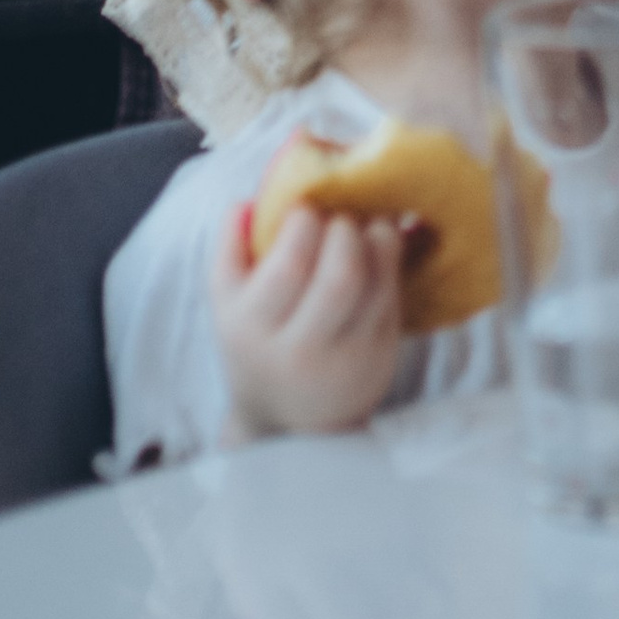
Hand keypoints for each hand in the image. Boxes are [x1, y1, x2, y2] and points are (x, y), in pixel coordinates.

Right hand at [211, 197, 406, 440]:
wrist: (290, 421)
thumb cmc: (257, 343)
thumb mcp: (226, 303)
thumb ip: (230, 246)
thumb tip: (249, 198)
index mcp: (251, 329)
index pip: (287, 269)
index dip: (303, 225)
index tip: (307, 206)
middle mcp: (299, 350)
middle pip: (338, 278)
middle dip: (346, 230)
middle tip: (341, 213)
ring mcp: (346, 357)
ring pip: (375, 286)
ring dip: (378, 238)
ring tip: (367, 221)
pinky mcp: (380, 357)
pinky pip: (392, 297)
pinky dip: (390, 261)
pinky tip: (382, 242)